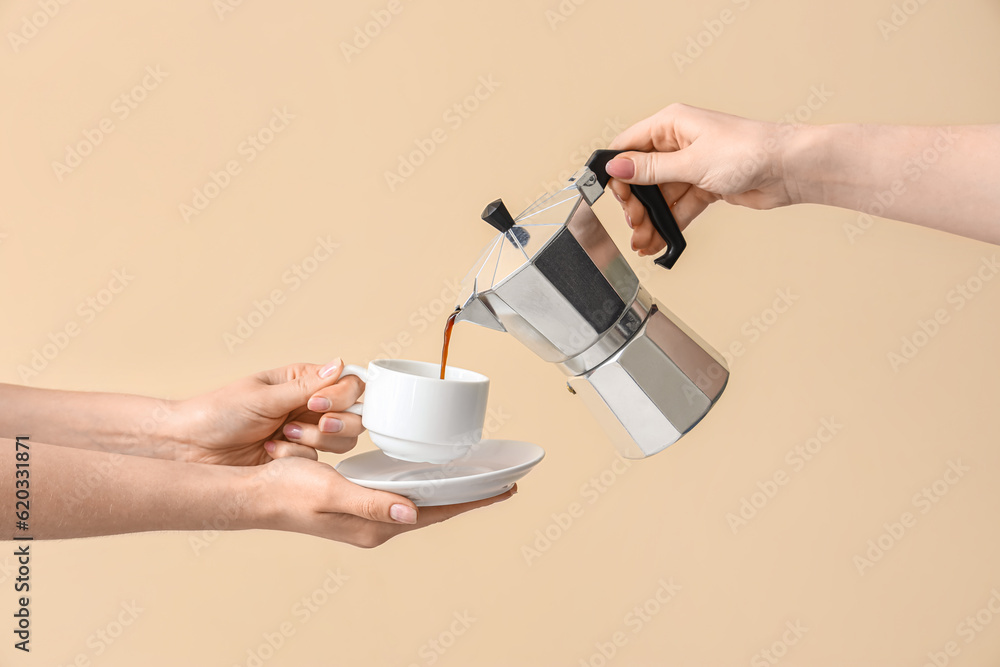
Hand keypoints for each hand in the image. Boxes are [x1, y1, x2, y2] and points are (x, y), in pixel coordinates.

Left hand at [173, 358, 365, 465]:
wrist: (192, 448)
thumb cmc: (218, 414)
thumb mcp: (263, 397)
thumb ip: (305, 387)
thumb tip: (338, 365)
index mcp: (303, 383)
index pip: (348, 384)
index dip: (342, 396)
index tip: (317, 404)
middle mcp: (309, 408)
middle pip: (354, 415)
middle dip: (336, 423)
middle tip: (312, 423)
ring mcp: (305, 434)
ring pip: (342, 441)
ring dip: (314, 441)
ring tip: (283, 437)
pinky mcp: (297, 459)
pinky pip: (316, 462)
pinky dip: (293, 458)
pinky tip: (270, 452)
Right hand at [248, 455, 516, 546]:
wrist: (255, 494)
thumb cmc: (288, 493)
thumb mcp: (332, 493)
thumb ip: (372, 502)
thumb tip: (413, 511)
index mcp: (375, 524)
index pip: (436, 512)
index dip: (472, 501)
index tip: (504, 489)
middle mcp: (376, 524)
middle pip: (434, 510)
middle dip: (467, 497)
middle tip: (499, 482)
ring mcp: (368, 516)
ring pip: (419, 503)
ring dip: (446, 492)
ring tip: (472, 479)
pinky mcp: (357, 504)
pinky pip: (401, 496)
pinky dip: (421, 486)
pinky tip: (426, 475)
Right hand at [606, 103, 796, 256]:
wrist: (788, 169)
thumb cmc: (749, 150)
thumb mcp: (692, 162)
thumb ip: (651, 169)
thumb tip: (617, 167)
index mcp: (671, 124)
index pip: (629, 146)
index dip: (617, 171)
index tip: (611, 194)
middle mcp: (678, 143)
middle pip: (642, 176)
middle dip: (635, 203)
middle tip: (634, 222)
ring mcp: (691, 166)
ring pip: (659, 196)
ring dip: (650, 219)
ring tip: (643, 240)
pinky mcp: (704, 186)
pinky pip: (678, 207)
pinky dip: (668, 224)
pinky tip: (658, 240)